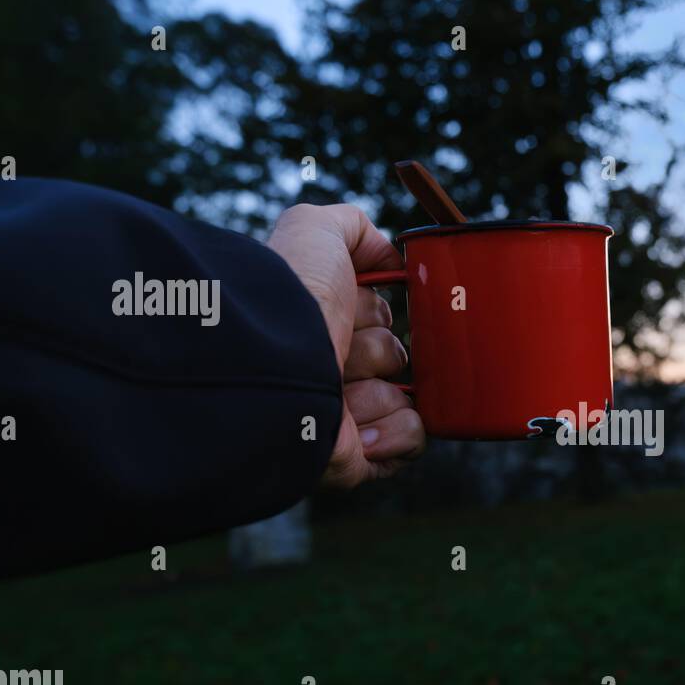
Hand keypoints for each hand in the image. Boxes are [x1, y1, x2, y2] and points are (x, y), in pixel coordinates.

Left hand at [266, 203, 425, 488]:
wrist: (273, 367)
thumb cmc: (293, 296)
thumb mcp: (314, 231)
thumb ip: (353, 228)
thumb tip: (390, 255)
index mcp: (321, 324)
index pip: (379, 315)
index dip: (372, 308)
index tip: (352, 306)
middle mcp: (329, 370)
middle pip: (396, 355)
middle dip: (376, 350)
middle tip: (339, 351)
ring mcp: (344, 416)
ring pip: (406, 396)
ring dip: (378, 390)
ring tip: (337, 392)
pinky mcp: (359, 456)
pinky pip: (411, 437)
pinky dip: (394, 429)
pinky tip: (355, 424)